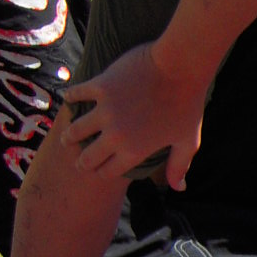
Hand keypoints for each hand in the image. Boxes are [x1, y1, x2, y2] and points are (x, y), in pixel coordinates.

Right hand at [63, 41, 208, 188]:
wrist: (180, 67)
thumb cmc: (188, 105)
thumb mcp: (188, 140)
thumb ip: (179, 165)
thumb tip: (179, 188)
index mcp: (135, 150)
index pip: (108, 171)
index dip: (102, 173)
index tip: (97, 172)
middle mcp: (116, 134)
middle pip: (88, 157)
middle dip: (82, 161)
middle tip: (78, 160)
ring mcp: (106, 110)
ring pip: (76, 130)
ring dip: (69, 135)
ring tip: (68, 137)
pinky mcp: (100, 86)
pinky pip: (76, 94)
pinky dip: (71, 97)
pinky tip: (69, 98)